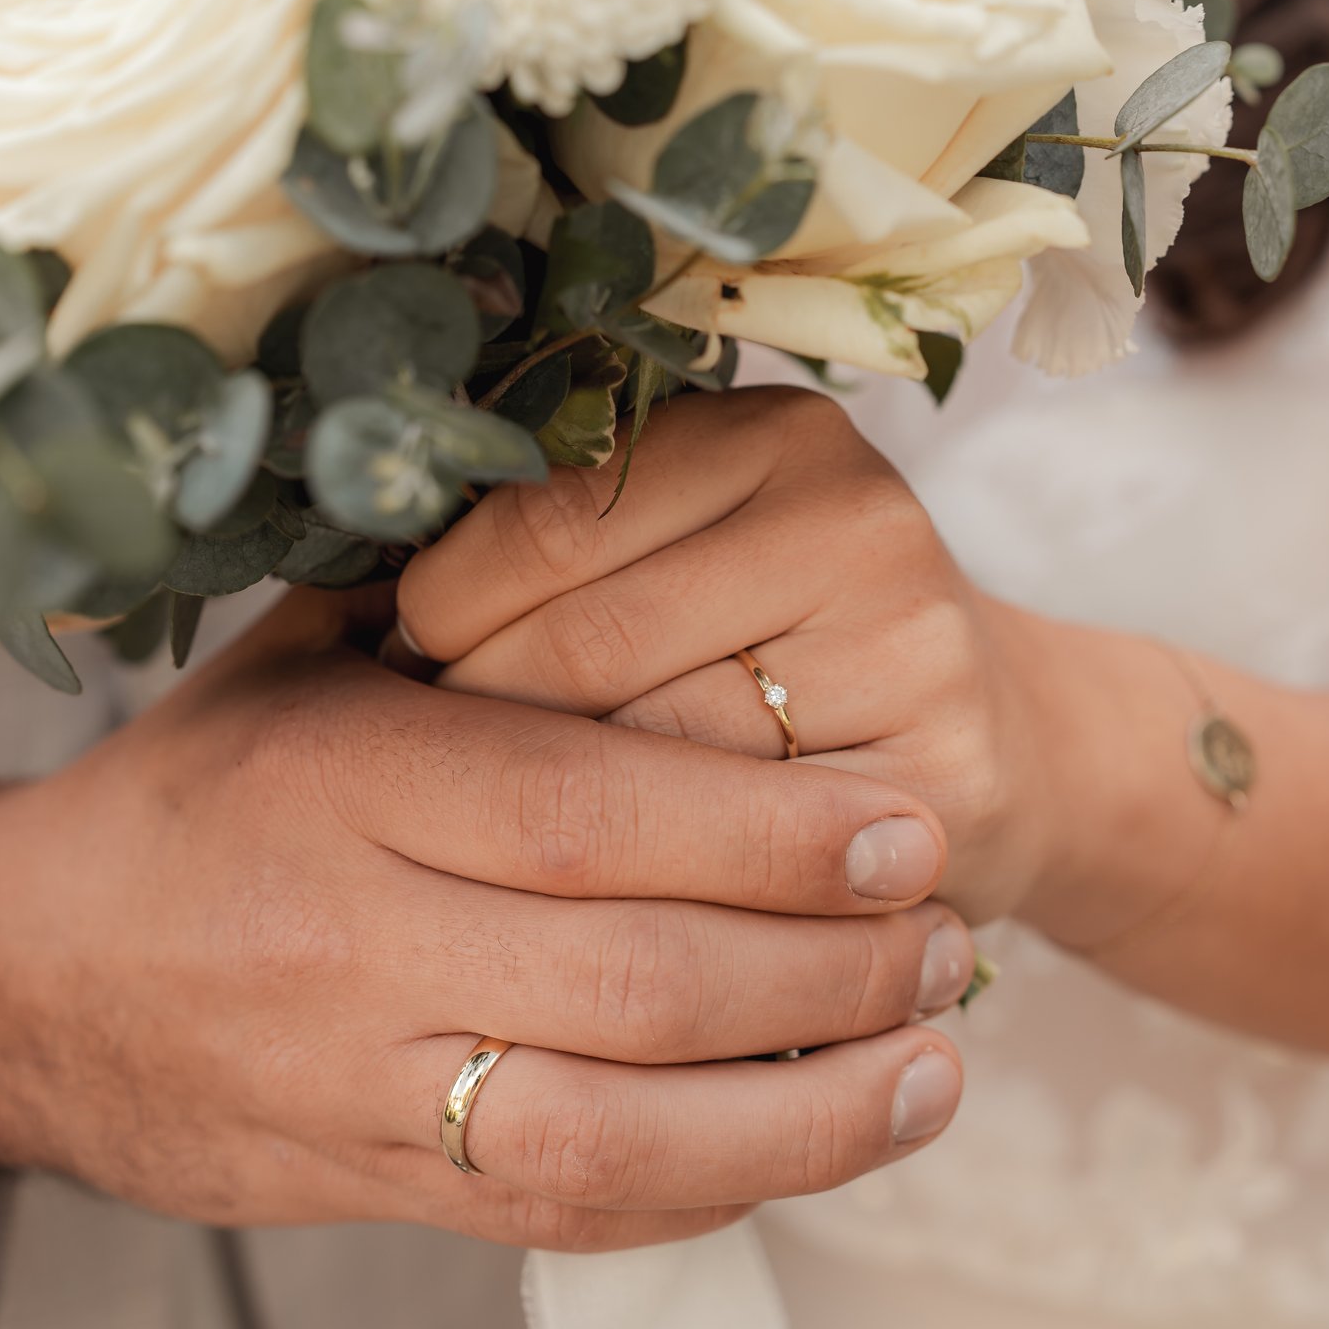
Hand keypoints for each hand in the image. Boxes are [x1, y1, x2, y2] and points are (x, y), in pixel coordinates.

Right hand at [0, 588, 974, 1253]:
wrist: (10, 985)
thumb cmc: (188, 794)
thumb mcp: (294, 661)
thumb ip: (458, 598)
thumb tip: (641, 510)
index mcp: (343, 780)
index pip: (585, 811)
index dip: (766, 830)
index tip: (902, 822)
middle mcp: (349, 942)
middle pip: (631, 980)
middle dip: (824, 967)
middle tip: (946, 933)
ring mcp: (355, 1086)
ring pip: (613, 1134)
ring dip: (801, 1114)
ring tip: (932, 1067)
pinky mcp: (367, 1186)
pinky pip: (561, 1213)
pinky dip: (706, 1186)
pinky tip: (810, 1141)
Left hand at [397, 387, 1053, 927]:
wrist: (986, 747)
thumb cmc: (776, 647)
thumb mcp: (687, 549)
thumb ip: (555, 538)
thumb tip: (341, 583)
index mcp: (777, 434)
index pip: (549, 513)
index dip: (447, 599)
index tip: (405, 655)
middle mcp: (856, 522)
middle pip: (584, 642)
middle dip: (480, 718)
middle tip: (425, 770)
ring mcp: (908, 655)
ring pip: (647, 758)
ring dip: (551, 816)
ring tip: (499, 834)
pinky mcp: (937, 788)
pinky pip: (728, 858)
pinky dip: (648, 886)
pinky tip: (605, 894)